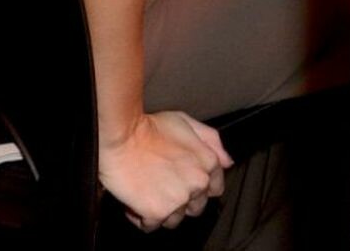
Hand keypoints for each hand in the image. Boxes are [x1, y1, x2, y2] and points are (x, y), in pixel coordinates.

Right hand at [101, 110, 232, 231]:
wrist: (121, 137)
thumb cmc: (150, 128)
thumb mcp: (186, 122)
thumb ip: (211, 141)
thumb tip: (227, 162)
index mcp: (208, 162)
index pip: (215, 189)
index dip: (197, 188)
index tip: (181, 181)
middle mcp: (198, 183)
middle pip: (194, 208)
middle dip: (179, 201)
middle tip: (159, 184)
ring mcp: (179, 199)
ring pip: (173, 220)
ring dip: (160, 210)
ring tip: (146, 191)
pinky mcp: (158, 212)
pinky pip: (151, 227)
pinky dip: (141, 218)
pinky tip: (135, 200)